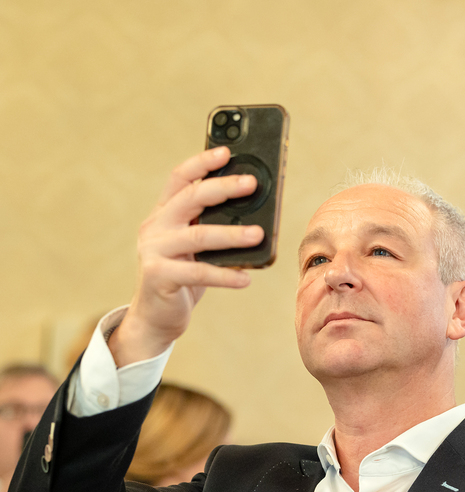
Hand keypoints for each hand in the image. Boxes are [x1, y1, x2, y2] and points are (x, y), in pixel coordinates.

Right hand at [110, 147, 263, 366]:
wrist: (156, 316)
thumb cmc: (184, 276)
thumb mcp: (196, 247)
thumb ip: (213, 227)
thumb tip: (258, 215)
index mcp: (164, 213)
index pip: (180, 178)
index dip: (202, 162)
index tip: (227, 151)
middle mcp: (155, 226)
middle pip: (191, 198)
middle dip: (223, 188)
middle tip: (252, 184)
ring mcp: (153, 251)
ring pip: (198, 236)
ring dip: (232, 234)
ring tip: (259, 234)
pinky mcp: (158, 276)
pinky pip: (199, 273)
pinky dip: (225, 276)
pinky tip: (246, 278)